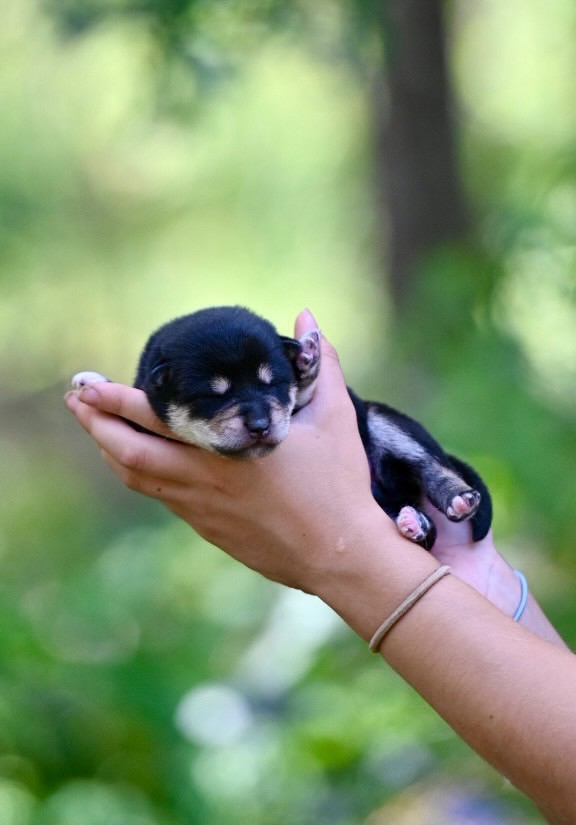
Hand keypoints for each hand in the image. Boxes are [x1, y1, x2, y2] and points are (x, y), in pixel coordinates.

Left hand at [65, 310, 382, 594]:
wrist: (339, 555)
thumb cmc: (338, 483)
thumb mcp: (334, 416)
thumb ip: (320, 363)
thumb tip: (305, 315)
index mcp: (225, 446)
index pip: (155, 418)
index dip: (115, 400)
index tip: (88, 383)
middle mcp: (202, 478)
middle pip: (126, 452)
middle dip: (95, 424)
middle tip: (75, 399)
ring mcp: (200, 508)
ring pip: (136, 477)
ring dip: (108, 449)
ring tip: (94, 427)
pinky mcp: (207, 528)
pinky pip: (159, 496)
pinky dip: (137, 474)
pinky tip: (136, 462)